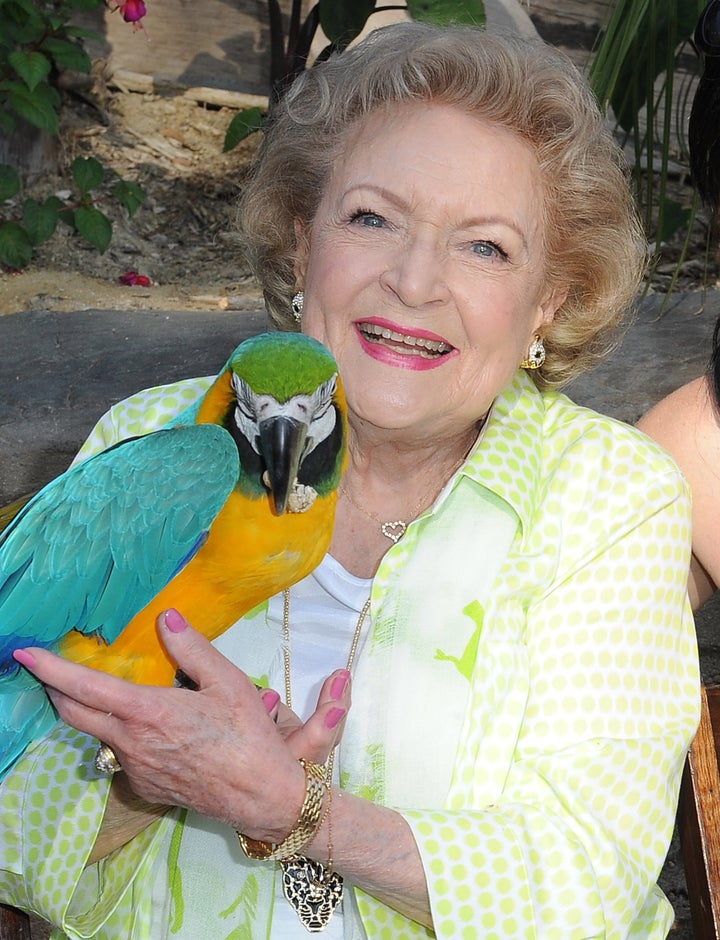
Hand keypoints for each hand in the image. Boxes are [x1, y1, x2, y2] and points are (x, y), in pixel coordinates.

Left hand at [13, 608, 351, 842]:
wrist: (261, 795)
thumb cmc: (247, 734)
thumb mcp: (227, 681)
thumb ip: (192, 648)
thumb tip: (166, 618)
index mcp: (148, 712)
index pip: (86, 687)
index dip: (52, 670)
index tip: (27, 654)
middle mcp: (131, 743)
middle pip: (76, 714)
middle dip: (56, 689)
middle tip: (50, 668)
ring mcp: (135, 769)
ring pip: (101, 735)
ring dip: (97, 713)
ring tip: (119, 696)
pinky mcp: (145, 787)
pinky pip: (124, 755)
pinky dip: (126, 736)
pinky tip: (158, 731)